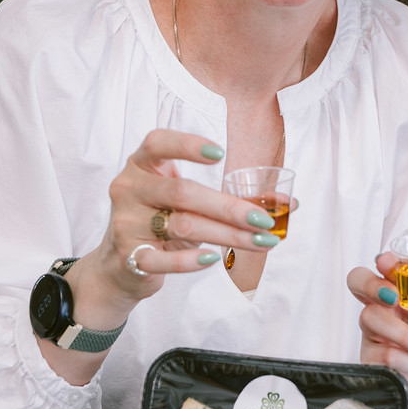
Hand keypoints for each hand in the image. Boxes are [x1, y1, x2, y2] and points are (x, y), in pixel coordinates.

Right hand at [68, 131, 284, 323]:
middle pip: (183, 192)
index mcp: (141, 166)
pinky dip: (190, 260)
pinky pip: (163, 259)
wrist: (119, 265)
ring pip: (182, 224)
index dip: (187, 145)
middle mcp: (129, 189)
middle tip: (264, 220)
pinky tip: (214, 258)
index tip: (220, 153)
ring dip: (227, 234)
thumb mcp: (187, 203)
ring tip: (260, 242)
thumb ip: (231, 198)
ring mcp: (126, 223)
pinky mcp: (129, 256)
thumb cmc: (162, 222)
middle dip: (229, 207)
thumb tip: (289, 205)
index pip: (157, 143)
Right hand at [347, 255, 407, 408]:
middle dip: (373, 286)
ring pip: (371, 320)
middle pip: (359, 285)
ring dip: (407, 337)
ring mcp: (379, 340)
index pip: (387, 270)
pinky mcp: (375, 366)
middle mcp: (390, 315)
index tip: (390, 263)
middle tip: (394, 298)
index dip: (384, 263)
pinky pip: (382, 355)